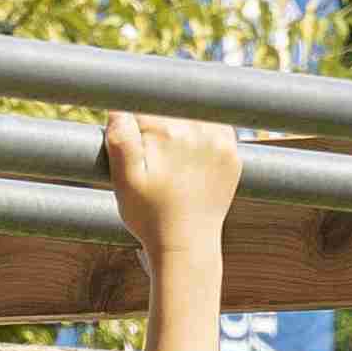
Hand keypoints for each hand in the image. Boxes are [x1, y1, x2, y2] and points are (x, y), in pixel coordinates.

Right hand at [96, 110, 240, 253]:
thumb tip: (119, 106)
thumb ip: (120, 139)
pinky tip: (190, 159)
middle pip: (169, 106)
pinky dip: (202, 135)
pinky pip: (215, 127)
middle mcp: (198, 130)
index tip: (133, 142)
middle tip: (154, 158)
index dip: (132, 122)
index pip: (142, 105)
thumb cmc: (150, 216)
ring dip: (181, 124)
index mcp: (167, 132)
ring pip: (193, 113)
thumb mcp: (124, 181)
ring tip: (171, 159)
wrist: (186, 246)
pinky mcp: (232, 153)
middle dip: (157, 123)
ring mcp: (220, 141)